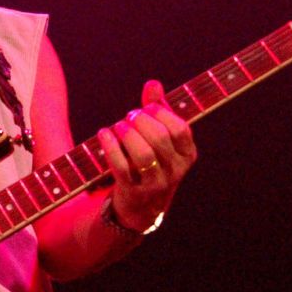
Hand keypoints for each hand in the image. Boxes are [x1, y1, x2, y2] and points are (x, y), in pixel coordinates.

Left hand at [97, 80, 197, 231]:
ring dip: (127, 134)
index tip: (146, 108)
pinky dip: (110, 147)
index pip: (180, 129)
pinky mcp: (133, 192)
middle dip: (141, 121)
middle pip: (160, 138)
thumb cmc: (151, 163)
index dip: (161, 113)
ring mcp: (156, 184)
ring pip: (143, 154)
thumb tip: (153, 84)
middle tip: (129, 116)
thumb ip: (158, 110)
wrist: (142, 207)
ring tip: (118, 126)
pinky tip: (103, 134)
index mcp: (187, 155)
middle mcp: (176, 171)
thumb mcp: (160, 138)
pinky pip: (121, 167)